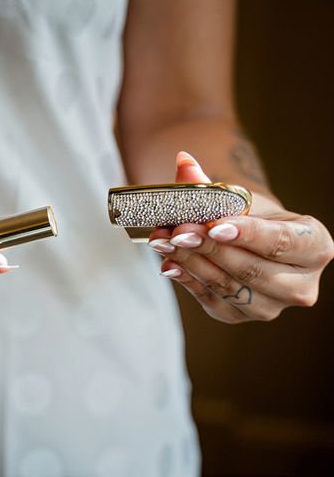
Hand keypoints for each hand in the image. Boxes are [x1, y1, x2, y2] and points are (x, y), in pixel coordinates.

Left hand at [149, 152, 333, 322]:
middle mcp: (300, 285)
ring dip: (191, 262)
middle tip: (177, 232)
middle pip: (251, 269)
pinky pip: (210, 299)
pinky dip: (187, 279)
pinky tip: (169, 263)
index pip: (281, 242)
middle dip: (209, 248)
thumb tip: (183, 161)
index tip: (215, 226)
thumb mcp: (239, 198)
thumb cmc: (251, 216)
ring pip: (228, 286)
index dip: (247, 235)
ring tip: (163, 242)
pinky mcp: (239, 317)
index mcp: (315, 247)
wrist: (246, 240)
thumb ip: (210, 184)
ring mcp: (270, 306)